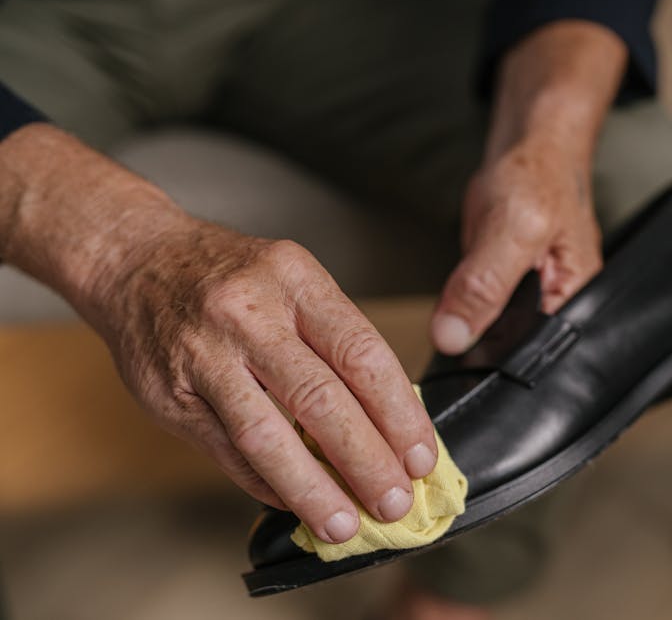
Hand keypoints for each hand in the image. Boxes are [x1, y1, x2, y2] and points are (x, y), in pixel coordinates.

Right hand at [0, 125, 437, 543]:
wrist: (136, 260)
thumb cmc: (231, 275)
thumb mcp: (293, 281)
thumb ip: (335, 343)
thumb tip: (386, 423)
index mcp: (296, 280)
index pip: (363, 354)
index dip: (399, 413)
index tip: (422, 456)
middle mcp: (250, 314)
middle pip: (321, 400)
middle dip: (366, 461)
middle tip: (395, 502)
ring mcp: (205, 355)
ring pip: (267, 436)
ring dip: (313, 489)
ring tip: (345, 525)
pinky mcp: (172, 394)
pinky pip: (227, 451)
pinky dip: (266, 483)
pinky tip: (294, 503)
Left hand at [430, 20, 625, 354]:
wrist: (524, 146)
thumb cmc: (539, 176)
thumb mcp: (515, 229)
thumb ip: (485, 284)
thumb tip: (452, 336)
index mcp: (574, 303)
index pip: (538, 360)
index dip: (500, 371)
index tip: (462, 374)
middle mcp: (551, 309)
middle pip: (511, 356)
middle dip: (479, 358)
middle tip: (449, 353)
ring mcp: (521, 302)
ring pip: (486, 341)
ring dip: (463, 338)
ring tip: (451, 331)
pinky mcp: (495, 289)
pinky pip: (472, 315)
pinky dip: (457, 314)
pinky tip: (449, 311)